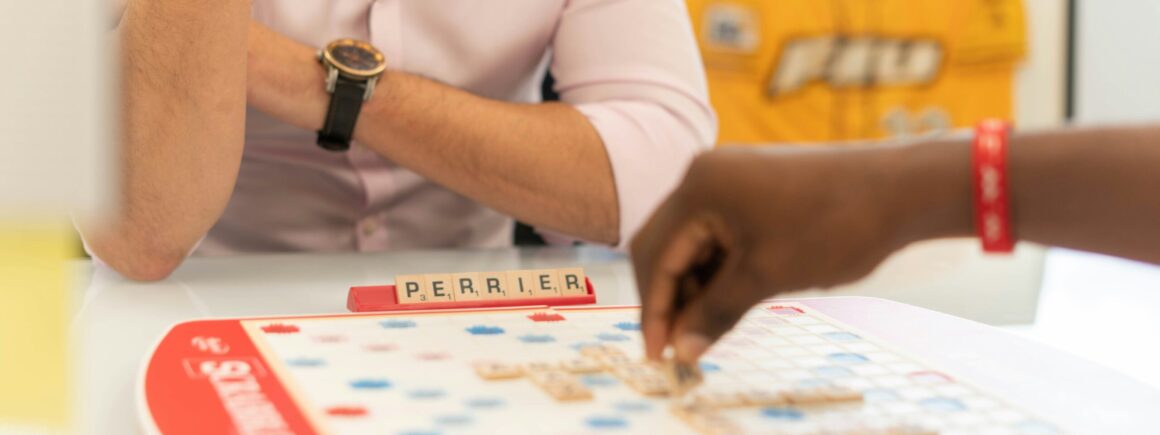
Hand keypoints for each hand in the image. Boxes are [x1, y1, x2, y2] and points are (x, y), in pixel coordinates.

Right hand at [631, 145, 942, 363]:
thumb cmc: (835, 225)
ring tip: (707, 328)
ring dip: (694, 285)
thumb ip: (716, 312)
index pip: (656, 255)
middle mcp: (705, 175)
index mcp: (700, 188)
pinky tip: (727, 298)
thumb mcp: (768, 276)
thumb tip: (683, 350)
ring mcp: (728, 178)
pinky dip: (716, 267)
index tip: (658, 354)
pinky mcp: (749, 187)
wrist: (900, 189)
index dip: (655, 309)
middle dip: (669, 297)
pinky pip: (716, 232)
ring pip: (691, 241)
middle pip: (664, 245)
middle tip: (678, 346)